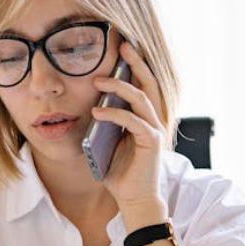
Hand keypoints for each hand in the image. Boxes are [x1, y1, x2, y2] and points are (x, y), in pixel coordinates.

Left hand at [91, 42, 169, 217]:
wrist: (133, 199)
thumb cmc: (120, 172)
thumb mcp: (107, 141)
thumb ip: (104, 122)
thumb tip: (90, 103)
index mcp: (144, 116)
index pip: (142, 84)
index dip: (135, 65)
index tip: (121, 46)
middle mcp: (153, 119)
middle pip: (148, 83)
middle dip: (135, 63)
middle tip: (122, 45)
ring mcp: (154, 130)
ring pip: (141, 98)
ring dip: (119, 86)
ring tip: (98, 80)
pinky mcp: (151, 142)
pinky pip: (133, 121)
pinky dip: (115, 114)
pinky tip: (97, 112)